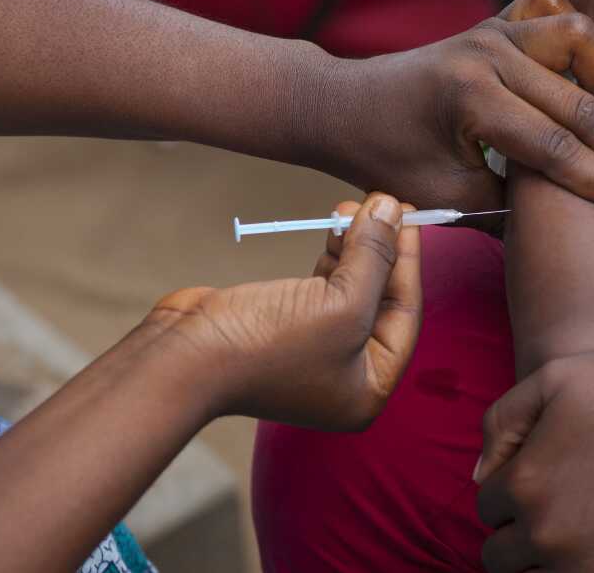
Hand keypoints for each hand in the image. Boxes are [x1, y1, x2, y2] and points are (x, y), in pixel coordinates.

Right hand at [148, 193, 420, 429]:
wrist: (183, 358)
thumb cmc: (268, 345)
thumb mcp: (341, 302)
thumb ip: (375, 256)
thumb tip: (392, 209)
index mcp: (369, 388)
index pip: (405, 313)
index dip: (409, 260)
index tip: (410, 214)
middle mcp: (346, 375)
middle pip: (379, 300)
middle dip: (381, 250)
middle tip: (382, 204)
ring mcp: (313, 352)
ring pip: (351, 289)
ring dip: (355, 246)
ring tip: (350, 208)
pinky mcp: (285, 326)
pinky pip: (322, 287)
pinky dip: (331, 257)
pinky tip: (334, 228)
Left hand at [309, 0, 593, 224]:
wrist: (343, 106)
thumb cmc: (385, 157)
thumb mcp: (445, 195)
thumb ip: (511, 203)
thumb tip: (573, 217)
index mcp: (471, 99)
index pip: (555, 147)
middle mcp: (488, 55)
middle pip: (578, 101)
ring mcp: (493, 30)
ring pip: (578, 39)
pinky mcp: (496, 23)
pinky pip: (553, 15)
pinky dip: (581, 43)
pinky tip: (591, 76)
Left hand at [475, 351, 593, 572]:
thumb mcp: (554, 378)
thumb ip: (500, 422)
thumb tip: (479, 477)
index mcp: (524, 484)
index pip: (486, 507)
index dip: (508, 487)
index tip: (540, 472)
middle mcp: (548, 535)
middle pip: (500, 556)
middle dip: (517, 531)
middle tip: (554, 504)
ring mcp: (589, 568)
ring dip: (541, 562)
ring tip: (573, 528)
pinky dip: (576, 572)